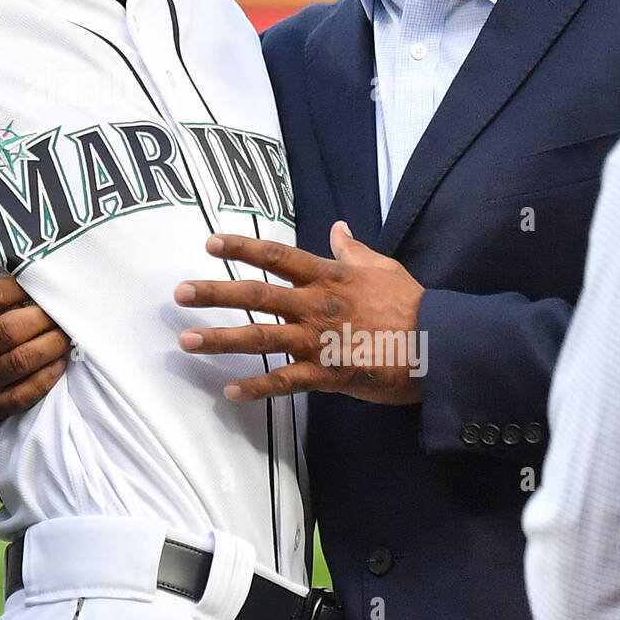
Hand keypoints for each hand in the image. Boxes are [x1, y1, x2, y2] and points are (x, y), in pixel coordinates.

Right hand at [0, 249, 69, 432]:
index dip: (21, 286)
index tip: (39, 278)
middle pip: (11, 330)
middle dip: (43, 316)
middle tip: (63, 305)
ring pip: (21, 361)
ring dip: (51, 345)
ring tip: (67, 331)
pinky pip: (24, 393)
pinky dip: (47, 377)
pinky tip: (59, 362)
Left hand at [174, 222, 425, 405]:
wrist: (440, 346)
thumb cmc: (413, 304)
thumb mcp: (383, 267)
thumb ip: (353, 250)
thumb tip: (336, 227)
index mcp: (328, 276)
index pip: (277, 256)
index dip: (242, 247)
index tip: (210, 243)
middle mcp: (315, 305)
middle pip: (256, 295)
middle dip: (215, 293)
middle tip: (179, 293)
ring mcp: (318, 341)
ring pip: (261, 339)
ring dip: (221, 340)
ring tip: (187, 342)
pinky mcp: (327, 375)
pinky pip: (285, 382)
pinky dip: (258, 388)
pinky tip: (231, 392)